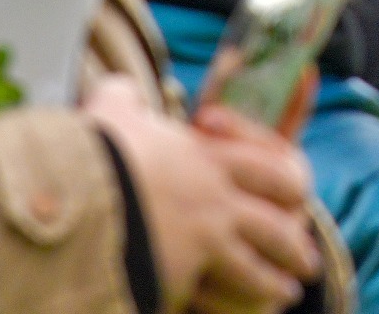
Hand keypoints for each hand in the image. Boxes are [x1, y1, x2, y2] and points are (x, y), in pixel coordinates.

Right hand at [85, 79, 317, 313]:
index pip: (270, 162)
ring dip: (279, 274)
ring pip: (263, 256)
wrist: (73, 196)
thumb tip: (117, 85)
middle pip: (278, 214)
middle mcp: (220, 195)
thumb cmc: (95, 153)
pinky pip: (233, 288)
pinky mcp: (190, 270)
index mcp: (210, 156)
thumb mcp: (112, 115)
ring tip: (291, 286)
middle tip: (305, 250)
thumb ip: (123, 99)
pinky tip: (263, 306)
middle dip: (292, 234)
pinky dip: (248, 299)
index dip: (285, 177)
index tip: (298, 188)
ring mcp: (210, 233)